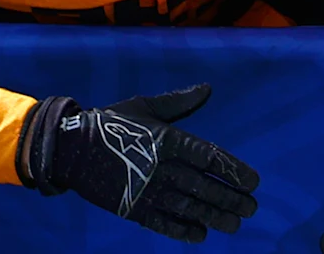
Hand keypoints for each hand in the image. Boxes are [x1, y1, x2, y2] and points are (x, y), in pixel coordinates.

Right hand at [24, 85, 263, 239]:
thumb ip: (179, 102)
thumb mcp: (145, 106)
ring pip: (187, 207)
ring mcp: (146, 190)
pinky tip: (200, 235)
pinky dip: (181, 230)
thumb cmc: (111, 123)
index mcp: (168, 140)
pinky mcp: (131, 208)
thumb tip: (207, 89)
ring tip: (234, 224)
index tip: (254, 182)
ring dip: (213, 217)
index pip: (210, 158)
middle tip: (251, 208)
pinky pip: (161, 222)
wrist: (69, 149)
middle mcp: (161, 167)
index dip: (234, 171)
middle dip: (230, 199)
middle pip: (204, 186)